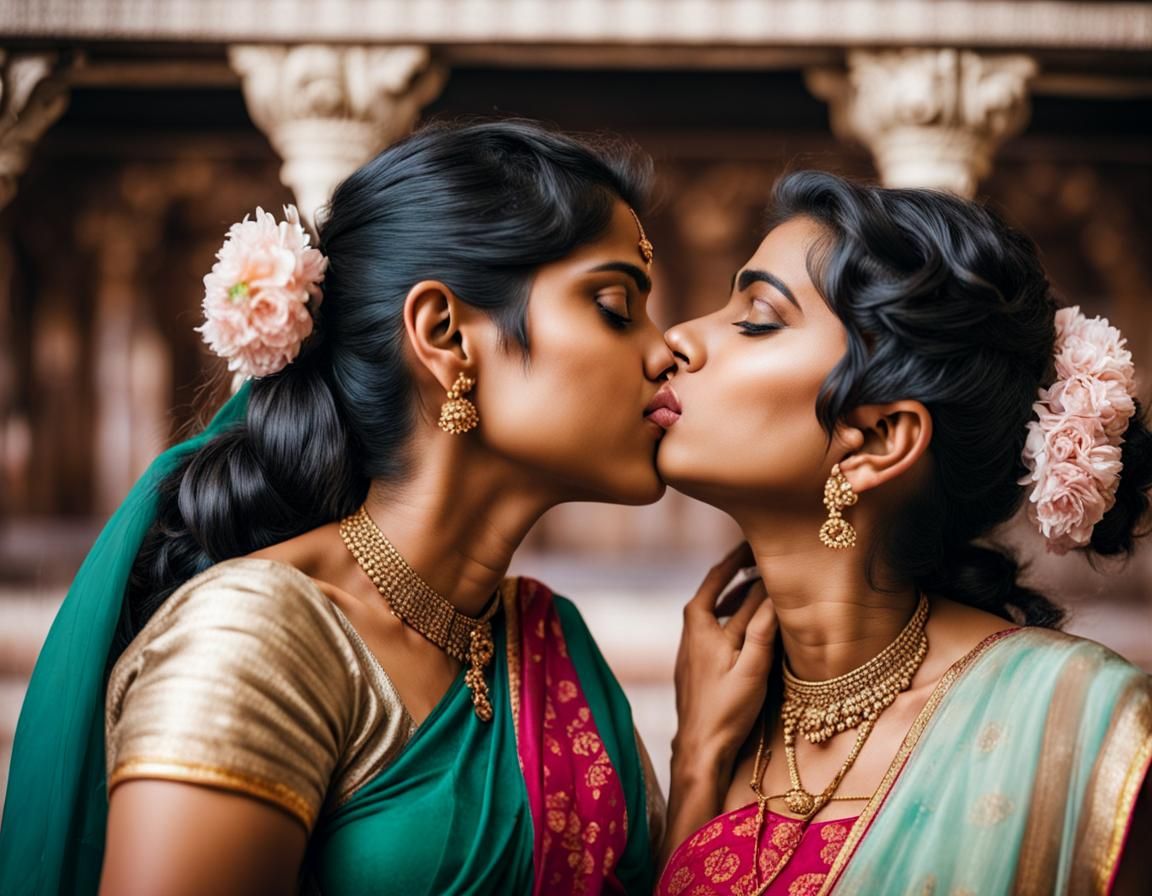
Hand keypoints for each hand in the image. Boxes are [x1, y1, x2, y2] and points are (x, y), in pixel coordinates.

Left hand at [661, 544, 776, 866]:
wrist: (699, 748)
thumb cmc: (726, 710)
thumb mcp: (751, 668)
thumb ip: (762, 629)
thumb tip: (772, 592)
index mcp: (700, 625)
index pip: (719, 577)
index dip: (737, 557)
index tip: (755, 541)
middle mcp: (691, 631)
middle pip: (716, 591)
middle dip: (740, 574)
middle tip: (764, 560)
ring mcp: (692, 648)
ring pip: (716, 610)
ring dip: (736, 596)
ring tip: (759, 587)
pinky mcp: (697, 663)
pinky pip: (715, 627)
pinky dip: (732, 616)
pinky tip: (746, 626)